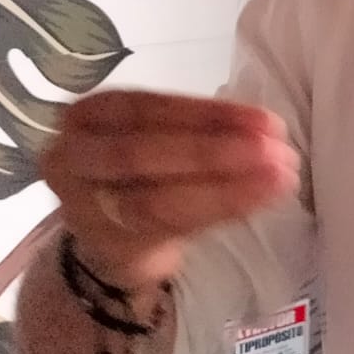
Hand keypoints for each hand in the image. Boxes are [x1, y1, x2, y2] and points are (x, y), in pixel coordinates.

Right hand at [41, 90, 299, 286]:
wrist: (111, 235)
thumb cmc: (146, 171)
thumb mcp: (163, 137)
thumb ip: (199, 130)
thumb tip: (267, 130)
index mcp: (90, 114)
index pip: (148, 109)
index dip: (208, 115)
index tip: (267, 122)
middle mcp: (74, 156)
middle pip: (144, 154)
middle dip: (215, 152)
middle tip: (277, 152)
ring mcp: (84, 206)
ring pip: (154, 199)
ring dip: (224, 188)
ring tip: (279, 179)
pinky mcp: (109, 244)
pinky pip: (164, 229)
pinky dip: (217, 211)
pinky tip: (258, 201)